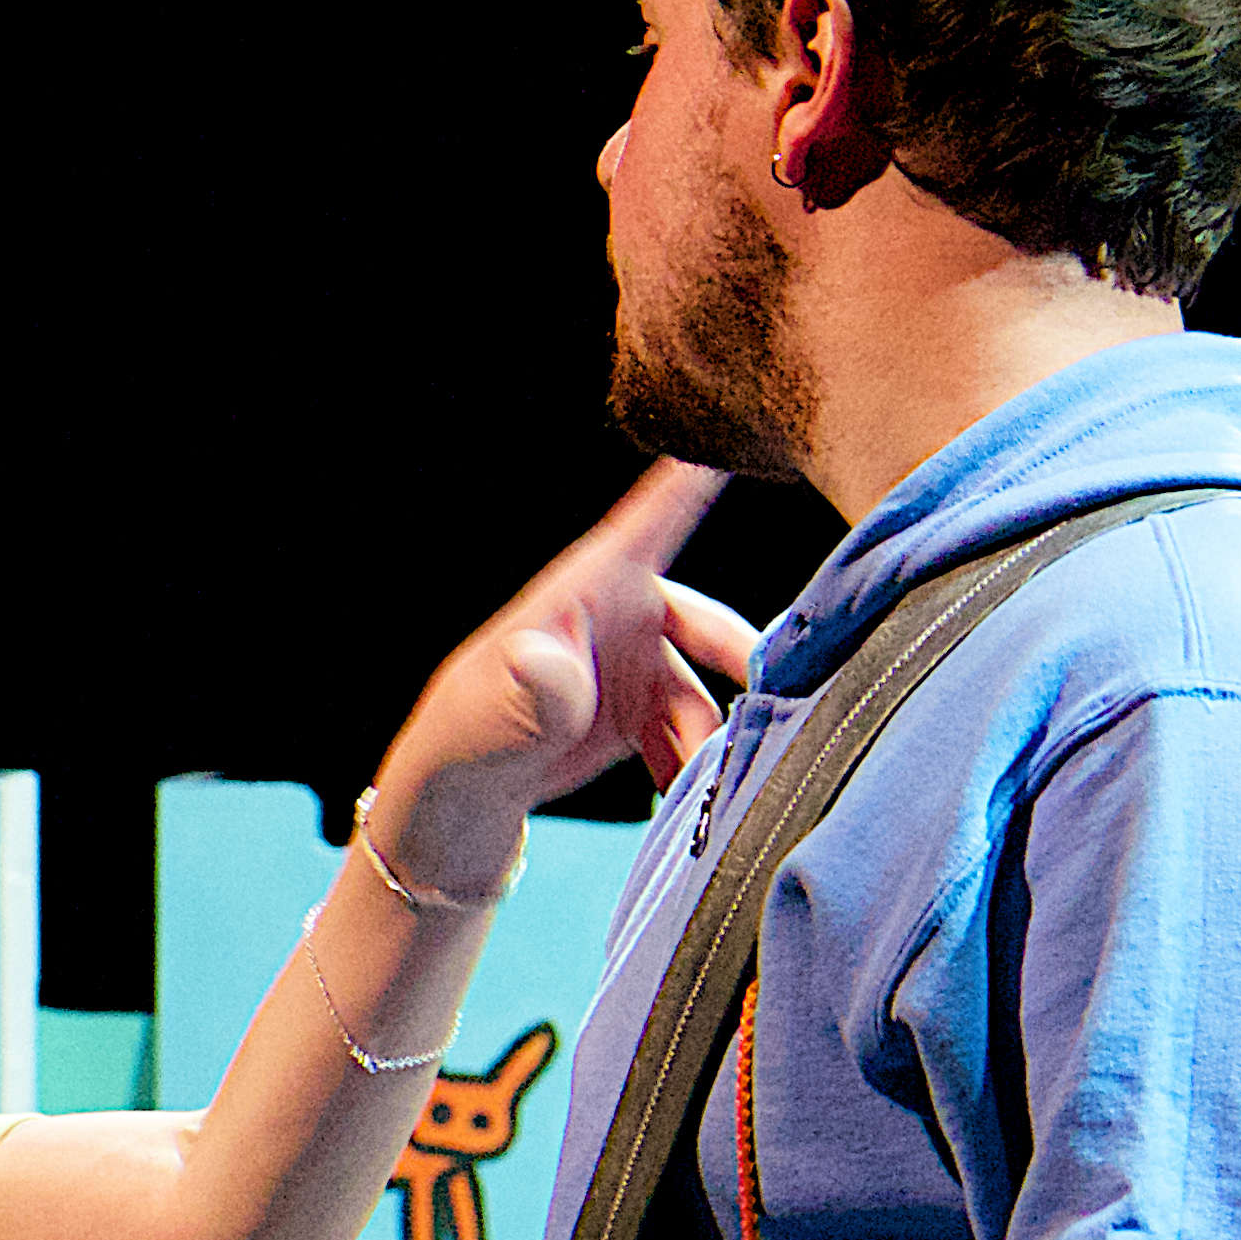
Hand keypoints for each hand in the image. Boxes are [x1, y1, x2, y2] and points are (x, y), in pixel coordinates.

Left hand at [369, 463, 757, 882]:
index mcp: (589, 587)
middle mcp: (624, 615)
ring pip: (706, 692)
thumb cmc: (469, 733)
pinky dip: (693, 764)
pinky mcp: (645, 708)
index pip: (654, 518)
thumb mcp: (502, 711)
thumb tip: (543, 659)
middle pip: (708, 625)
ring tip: (697, 785)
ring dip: (710, 739)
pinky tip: (680, 800)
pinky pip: (692, 730)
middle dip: (743, 664)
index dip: (698, 478)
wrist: (465, 796)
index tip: (737, 440)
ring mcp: (638, 663)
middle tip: (775, 702)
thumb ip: (539, 686)